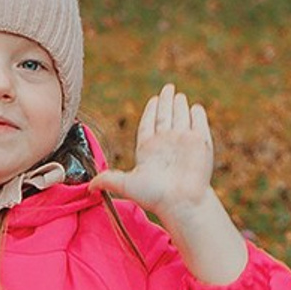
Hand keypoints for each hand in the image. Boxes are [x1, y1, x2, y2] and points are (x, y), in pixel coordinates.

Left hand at [96, 85, 218, 217]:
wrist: (181, 201)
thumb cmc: (155, 195)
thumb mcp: (125, 184)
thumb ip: (108, 179)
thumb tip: (89, 186)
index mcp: (148, 148)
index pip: (149, 124)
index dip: (151, 111)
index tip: (153, 100)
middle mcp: (166, 142)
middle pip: (165, 116)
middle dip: (166, 102)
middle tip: (168, 88)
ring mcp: (184, 141)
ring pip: (181, 117)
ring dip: (179, 105)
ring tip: (178, 94)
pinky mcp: (200, 142)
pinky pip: (198, 123)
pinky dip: (196, 115)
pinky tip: (194, 107)